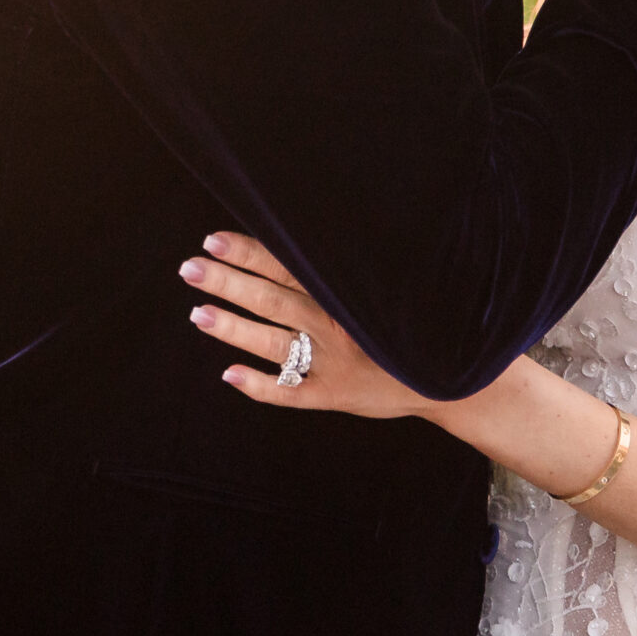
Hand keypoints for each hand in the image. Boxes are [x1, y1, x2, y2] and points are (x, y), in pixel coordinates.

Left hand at [180, 232, 430, 419]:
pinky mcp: (334, 394)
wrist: (446, 376)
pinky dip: (260, 385)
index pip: (285, 268)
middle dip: (229, 283)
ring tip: (197, 315)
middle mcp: (331, 324)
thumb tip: (292, 243)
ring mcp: (331, 362)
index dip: (249, 254)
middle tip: (189, 269)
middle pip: (271, 300)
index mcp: (338, 294)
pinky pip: (291, 392)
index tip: (212, 241)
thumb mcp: (378, 289)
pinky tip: (229, 376)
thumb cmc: (404, 324)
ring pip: (274, 344)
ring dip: (234, 329)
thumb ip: (336, 273)